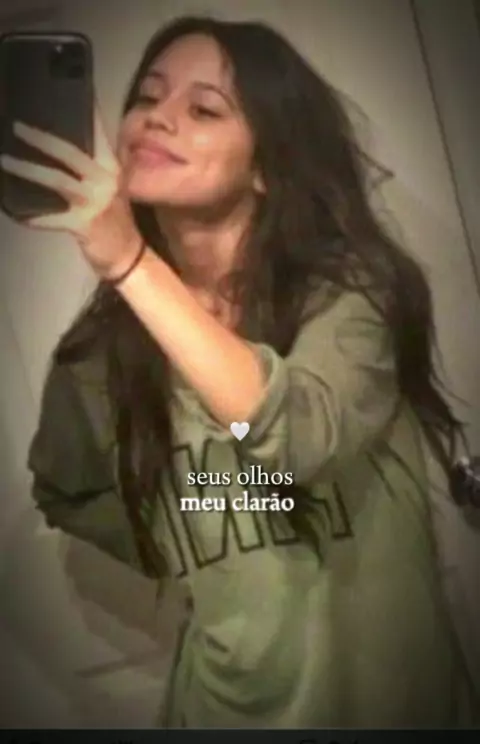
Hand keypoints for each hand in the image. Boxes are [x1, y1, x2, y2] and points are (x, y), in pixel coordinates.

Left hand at [0, 107, 142, 279]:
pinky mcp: (85, 224)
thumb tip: (62, 146)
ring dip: (28, 169)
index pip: (97, 131)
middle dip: (41, 138)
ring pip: (57, 180)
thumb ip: (94, 166)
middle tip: (17, 126)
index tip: (71, 85)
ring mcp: (96, 202)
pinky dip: (33, 217)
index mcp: (112, 166)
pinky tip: (16, 213)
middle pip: (70, 152)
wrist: (130, 256)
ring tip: (5, 161)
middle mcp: (106, 179)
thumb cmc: (117, 220)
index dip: (85, 108)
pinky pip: (52, 218)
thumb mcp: (111, 187)